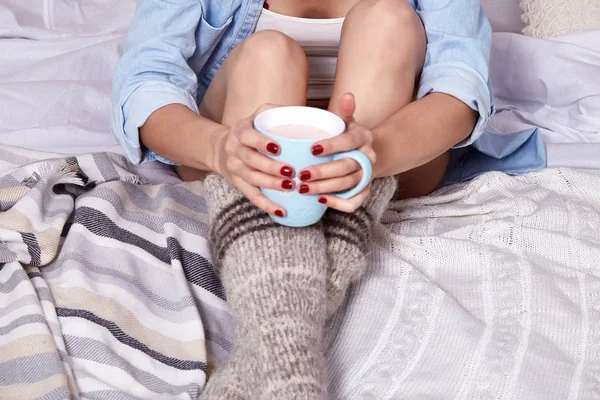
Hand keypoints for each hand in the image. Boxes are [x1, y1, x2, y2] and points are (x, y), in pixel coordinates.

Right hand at [212, 104, 295, 216]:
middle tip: (291, 172)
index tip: (278, 148)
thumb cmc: (249, 132)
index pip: (248, 136)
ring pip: (251, 179)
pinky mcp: (238, 184)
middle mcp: (234, 150)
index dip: (261, 142)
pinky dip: (266, 205)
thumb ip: (275, 112)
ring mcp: (235, 169)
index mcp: (240, 131)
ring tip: (290, 187)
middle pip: (251, 161)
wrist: (221, 149)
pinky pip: (251, 196)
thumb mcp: (257, 116)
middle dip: (271, 167)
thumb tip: (303, 111)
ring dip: (270, 185)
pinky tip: (281, 211)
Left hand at [297, 93, 375, 211]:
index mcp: (363, 137)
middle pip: (347, 167)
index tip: (311, 149)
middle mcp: (369, 157)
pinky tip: (319, 200)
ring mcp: (367, 177)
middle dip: (323, 172)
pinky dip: (337, 204)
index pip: (349, 141)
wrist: (362, 155)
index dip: (331, 146)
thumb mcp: (345, 121)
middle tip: (301, 175)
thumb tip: (347, 96)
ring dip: (325, 188)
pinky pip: (354, 203)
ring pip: (348, 185)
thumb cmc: (344, 137)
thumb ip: (344, 111)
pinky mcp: (364, 193)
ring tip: (303, 188)